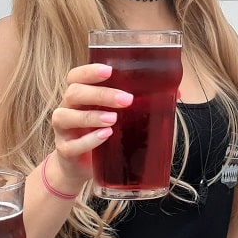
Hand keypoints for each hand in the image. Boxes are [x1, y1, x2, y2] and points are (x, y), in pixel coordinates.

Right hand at [48, 63, 132, 184]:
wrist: (79, 167)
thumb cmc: (100, 133)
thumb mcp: (115, 115)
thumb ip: (137, 103)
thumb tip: (175, 94)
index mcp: (79, 96)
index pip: (76, 76)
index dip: (89, 71)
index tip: (109, 71)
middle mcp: (67, 109)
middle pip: (74, 93)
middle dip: (100, 94)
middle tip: (126, 99)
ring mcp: (63, 131)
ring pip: (66, 116)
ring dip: (91, 116)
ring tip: (113, 119)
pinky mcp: (65, 151)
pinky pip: (71, 145)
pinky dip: (89, 140)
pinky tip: (105, 136)